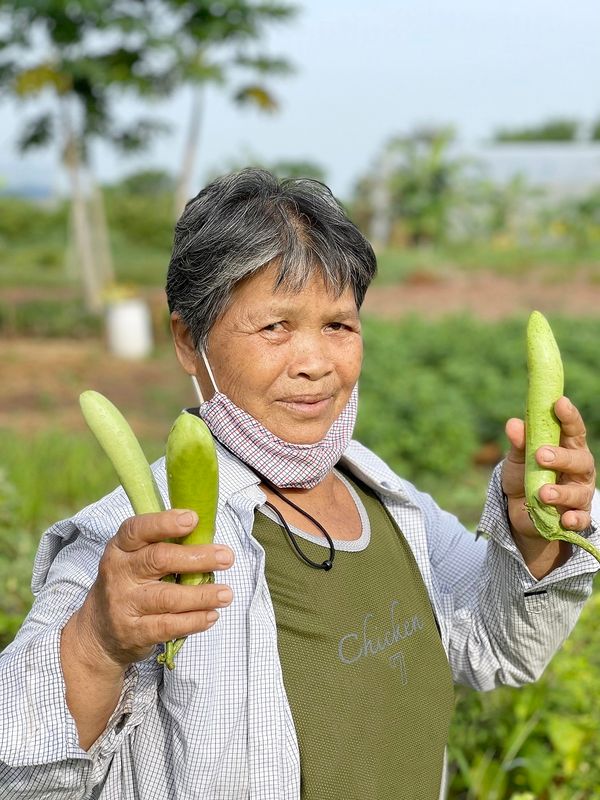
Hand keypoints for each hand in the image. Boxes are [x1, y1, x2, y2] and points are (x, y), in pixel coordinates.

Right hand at [75, 509, 233, 668]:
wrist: (98, 632)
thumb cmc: (129, 584)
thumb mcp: (134, 559)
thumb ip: (162, 545)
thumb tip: (206, 533)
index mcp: (120, 548)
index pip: (137, 529)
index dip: (165, 522)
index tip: (193, 518)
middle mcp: (119, 573)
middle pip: (158, 560)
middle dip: (197, 557)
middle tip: (227, 557)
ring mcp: (124, 604)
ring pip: (167, 597)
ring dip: (202, 595)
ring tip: (226, 593)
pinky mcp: (134, 632)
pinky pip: (168, 626)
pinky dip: (194, 621)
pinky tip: (211, 615)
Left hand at [502, 396, 595, 540]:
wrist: (519, 512)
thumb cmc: (524, 477)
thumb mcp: (517, 459)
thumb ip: (519, 443)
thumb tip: (513, 424)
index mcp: (567, 448)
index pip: (573, 430)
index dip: (569, 416)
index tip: (559, 403)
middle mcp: (578, 470)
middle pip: (579, 459)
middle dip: (562, 457)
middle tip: (541, 455)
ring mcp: (579, 493)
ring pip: (579, 491)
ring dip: (562, 492)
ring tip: (543, 492)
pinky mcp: (576, 516)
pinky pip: (581, 519)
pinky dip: (575, 519)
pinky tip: (565, 519)